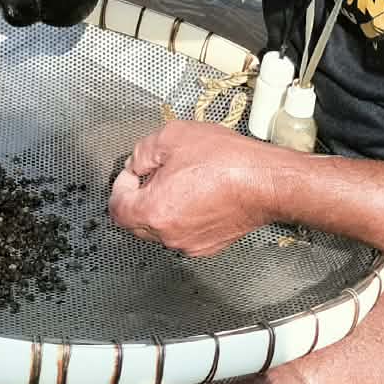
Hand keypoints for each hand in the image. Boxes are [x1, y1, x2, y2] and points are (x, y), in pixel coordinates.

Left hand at [108, 121, 305, 256]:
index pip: (117, 206)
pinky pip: (182, 232)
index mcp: (153, 211)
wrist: (265, 181)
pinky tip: (198, 194)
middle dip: (139, 197)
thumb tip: (136, 165)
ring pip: (160, 228)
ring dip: (162, 207)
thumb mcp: (172, 137)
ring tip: (182, 182)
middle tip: (156, 174)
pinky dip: (183, 216)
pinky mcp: (208, 246)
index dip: (121, 185)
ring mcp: (189, 244)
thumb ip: (142, 152)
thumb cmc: (225, 161)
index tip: (135, 171)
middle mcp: (168, 235)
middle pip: (135, 222)